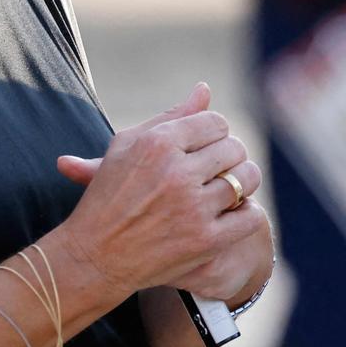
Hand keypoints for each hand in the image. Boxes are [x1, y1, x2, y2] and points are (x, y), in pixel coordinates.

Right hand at [54, 84, 266, 298]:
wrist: (95, 258)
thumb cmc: (108, 197)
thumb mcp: (126, 147)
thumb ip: (169, 116)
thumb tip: (205, 89)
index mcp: (158, 143)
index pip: (215, 122)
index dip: (214, 134)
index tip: (205, 148)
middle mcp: (178, 172)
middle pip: (234, 148)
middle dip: (228, 156)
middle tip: (215, 170)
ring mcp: (194, 208)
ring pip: (247, 179)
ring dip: (242, 182)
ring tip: (227, 189)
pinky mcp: (206, 241)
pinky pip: (251, 216)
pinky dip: (247, 213)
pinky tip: (232, 213)